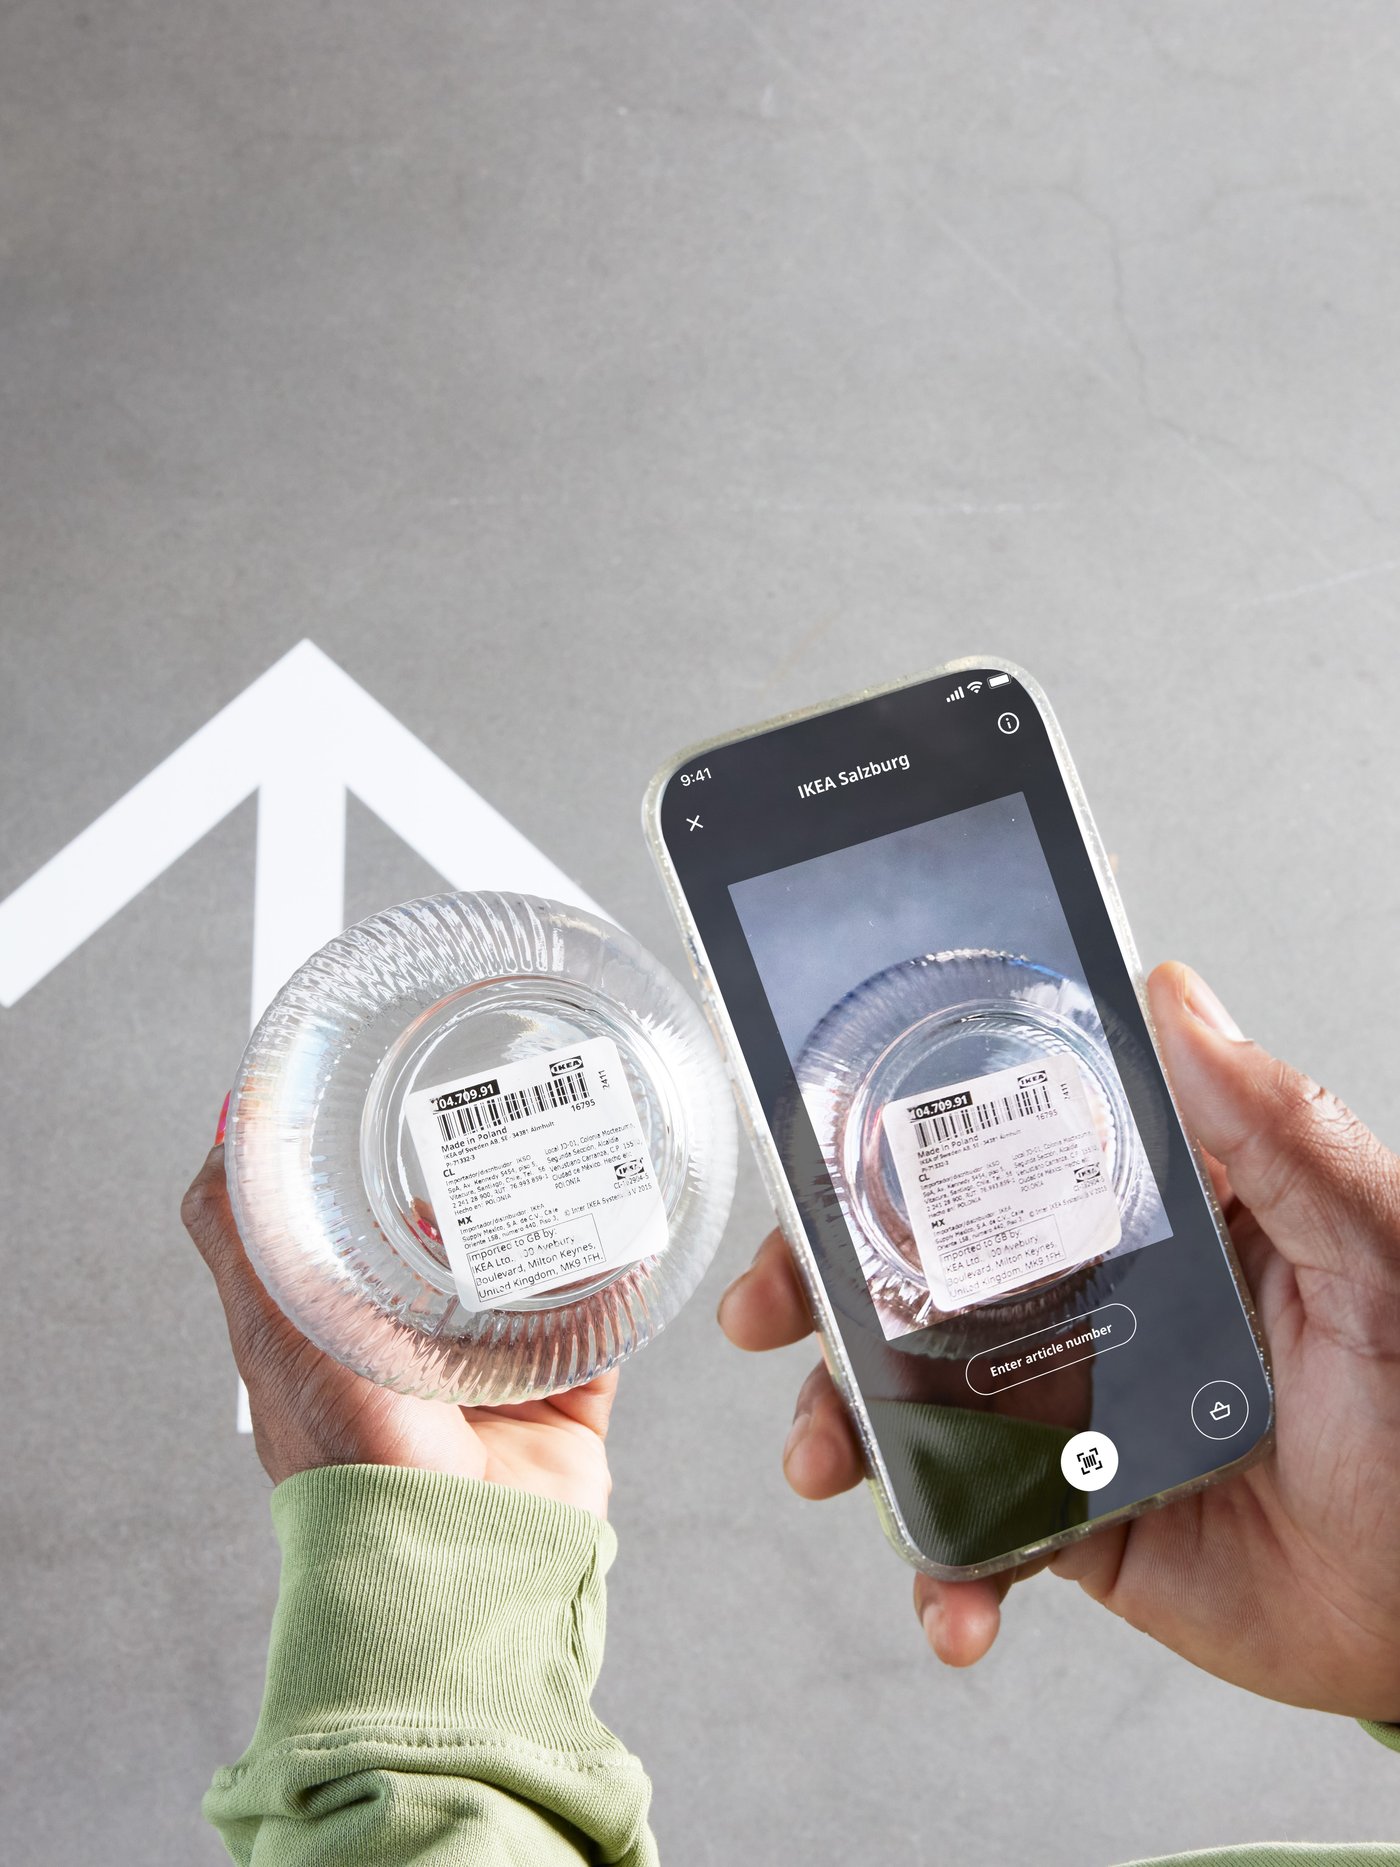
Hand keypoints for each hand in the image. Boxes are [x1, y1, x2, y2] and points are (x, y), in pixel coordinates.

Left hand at [182, 1140, 614, 1516]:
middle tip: (500, 1139)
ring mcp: (495, 1396)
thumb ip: (240, 1243)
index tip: (403, 1124)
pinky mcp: (563, 1418)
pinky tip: (623, 1242)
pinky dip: (616, 1292)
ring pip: (530, 1294)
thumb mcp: (271, 1329)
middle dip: (477, 1205)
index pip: (361, 1251)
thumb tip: (222, 1143)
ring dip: (550, 1239)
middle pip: (452, 1266)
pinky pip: (598, 1340)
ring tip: (566, 1171)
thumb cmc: (349, 1455)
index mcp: (348, 1349)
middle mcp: (419, 1371)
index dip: (380, 1188)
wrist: (450, 1556)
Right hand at [718, 961, 1399, 1719]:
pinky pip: (975, 1534)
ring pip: (919, 1403)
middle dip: (821, 1290)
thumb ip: (1280, 1132)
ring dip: (845, 1432)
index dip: (891, 1148)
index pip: (999, 1151)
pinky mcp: (1074, 1519)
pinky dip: (942, 1574)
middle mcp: (1097, 1299)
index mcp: (1153, 1212)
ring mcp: (1074, 1410)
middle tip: (766, 1314)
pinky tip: (953, 1604)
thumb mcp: (1373, 1249)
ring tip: (825, 1465)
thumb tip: (1176, 999)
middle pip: (922, 1273)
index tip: (814, 1155)